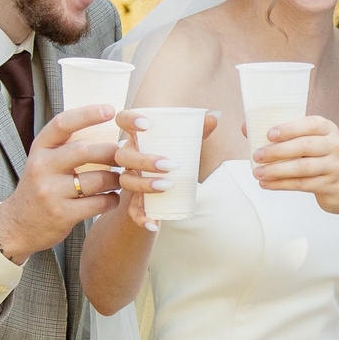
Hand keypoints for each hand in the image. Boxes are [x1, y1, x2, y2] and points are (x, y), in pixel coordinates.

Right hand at [0, 104, 123, 261]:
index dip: (87, 114)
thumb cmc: (40, 187)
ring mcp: (51, 192)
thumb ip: (66, 145)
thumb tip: (105, 124)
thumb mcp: (44, 161)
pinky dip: (112, 199)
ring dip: (115, 179)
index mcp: (39, 149)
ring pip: (97, 180)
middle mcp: (42, 168)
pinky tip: (112, 197)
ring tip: (119, 179)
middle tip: (124, 156)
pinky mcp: (62, 214)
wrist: (18, 225)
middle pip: (85, 151)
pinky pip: (99, 203)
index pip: (62, 123)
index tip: (110, 109)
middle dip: (111, 152)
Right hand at [109, 106, 216, 230]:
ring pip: (126, 182)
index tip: (147, 125)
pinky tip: (153, 224)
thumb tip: (215, 115)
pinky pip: (132, 210)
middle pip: (124, 156)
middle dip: (144, 160)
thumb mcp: (184, 145)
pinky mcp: (134, 201)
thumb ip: (198, 131)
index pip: (122, 121)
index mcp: (137, 138)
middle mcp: (128, 157)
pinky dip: (141, 217)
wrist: (163, 191)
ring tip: (167, 187)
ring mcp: (129, 179)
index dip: (129, 119)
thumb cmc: (172, 158)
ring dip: (144, 185)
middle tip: (170, 165)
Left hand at [250, 114, 338, 212]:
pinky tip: (266, 184)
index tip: (269, 134)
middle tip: (257, 155)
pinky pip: (302, 184)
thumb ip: (283, 135)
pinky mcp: (330, 186)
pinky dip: (281, 184)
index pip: (311, 124)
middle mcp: (335, 146)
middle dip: (278, 151)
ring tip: (258, 172)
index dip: (290, 128)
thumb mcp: (309, 143)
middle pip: (305, 146)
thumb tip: (246, 127)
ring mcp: (335, 167)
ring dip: (277, 170)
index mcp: (328, 129)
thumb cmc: (320, 159)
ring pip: (303, 168)